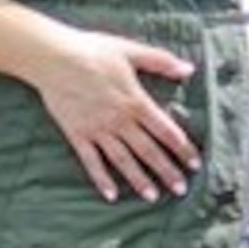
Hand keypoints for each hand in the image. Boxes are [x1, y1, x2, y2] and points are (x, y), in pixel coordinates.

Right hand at [32, 29, 199, 202]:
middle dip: (166, 171)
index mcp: (135, 101)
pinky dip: (102, 179)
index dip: (182, 148)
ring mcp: (98, 130)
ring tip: (153, 197)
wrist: (53, 58)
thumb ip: (161, 61)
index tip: (195, 163)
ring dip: (139, 180)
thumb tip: (189, 69)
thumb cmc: (92, 50)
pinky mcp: (78, 135)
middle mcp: (119, 120)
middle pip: (148, 150)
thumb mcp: (130, 50)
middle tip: (181, 189)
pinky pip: (91, 162)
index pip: (166, 130)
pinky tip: (111, 195)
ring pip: (123, 160)